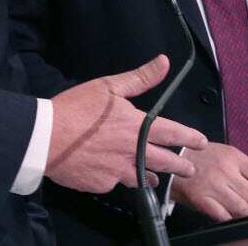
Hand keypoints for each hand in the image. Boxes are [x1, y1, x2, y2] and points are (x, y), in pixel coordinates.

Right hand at [46, 54, 207, 193]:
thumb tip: (164, 62)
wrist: (45, 138)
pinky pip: (114, 183)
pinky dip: (116, 178)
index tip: (201, 141)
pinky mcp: (101, 184)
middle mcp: (132, 152)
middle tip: (189, 169)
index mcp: (137, 127)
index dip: (190, 137)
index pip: (173, 133)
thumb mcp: (108, 86)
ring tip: (155, 178)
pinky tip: (113, 175)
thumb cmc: (76, 108)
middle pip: (164, 161)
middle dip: (180, 166)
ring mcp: (117, 171)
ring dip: (151, 176)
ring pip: (141, 177)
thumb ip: (140, 78)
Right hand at [170, 142, 247, 222]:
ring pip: (243, 210)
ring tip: (246, 215)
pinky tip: (230, 217)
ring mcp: (214, 186)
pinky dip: (231, 220)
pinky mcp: (202, 199)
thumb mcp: (225, 154)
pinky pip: (224, 217)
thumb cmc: (201, 158)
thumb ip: (244, 170)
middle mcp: (226, 171)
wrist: (171, 159)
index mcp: (235, 157)